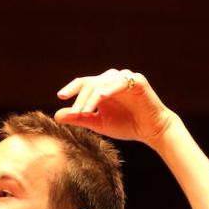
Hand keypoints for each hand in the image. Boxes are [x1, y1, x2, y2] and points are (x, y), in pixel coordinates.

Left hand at [54, 68, 177, 145]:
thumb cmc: (126, 125)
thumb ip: (79, 118)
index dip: (72, 88)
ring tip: (84, 112)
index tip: (60, 96)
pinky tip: (101, 97)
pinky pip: (120, 83)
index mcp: (103, 87)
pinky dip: (109, 89)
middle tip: (75, 113)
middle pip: (91, 82)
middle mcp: (113, 79)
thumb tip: (56, 116)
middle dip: (81, 98)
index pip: (84, 83)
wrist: (151, 130)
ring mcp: (126, 78)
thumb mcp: (99, 123)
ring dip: (92, 97)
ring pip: (103, 83)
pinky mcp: (138, 82)